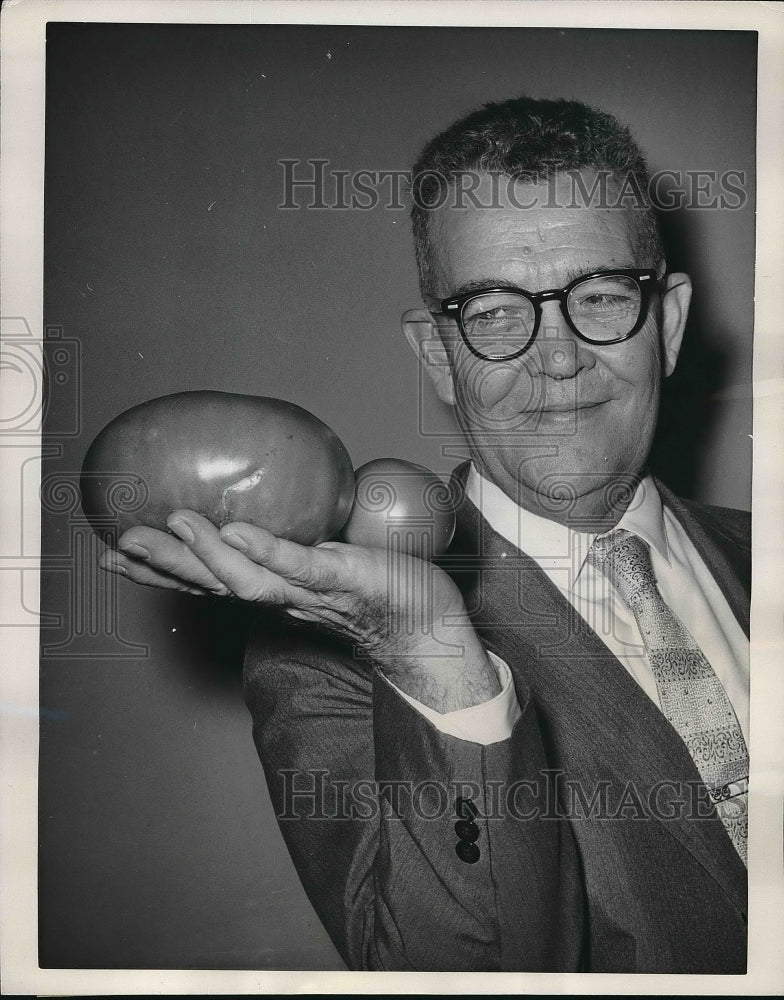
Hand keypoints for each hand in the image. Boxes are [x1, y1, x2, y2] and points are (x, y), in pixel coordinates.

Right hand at [99, 511, 499, 711]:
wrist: (426, 622)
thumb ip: (287, 548)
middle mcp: (283, 597)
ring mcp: (312, 590)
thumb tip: (259, 510)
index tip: (114, 552)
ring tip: (176, 524)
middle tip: (120, 542)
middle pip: (215, 584)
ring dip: (208, 555)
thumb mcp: (318, 563)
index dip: (160, 570)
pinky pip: (303, 566)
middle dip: (165, 566)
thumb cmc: (374, 587)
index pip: (208, 581)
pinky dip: (268, 551)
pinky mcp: (346, 577)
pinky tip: (237, 533)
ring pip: (249, 579)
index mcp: (272, 589)